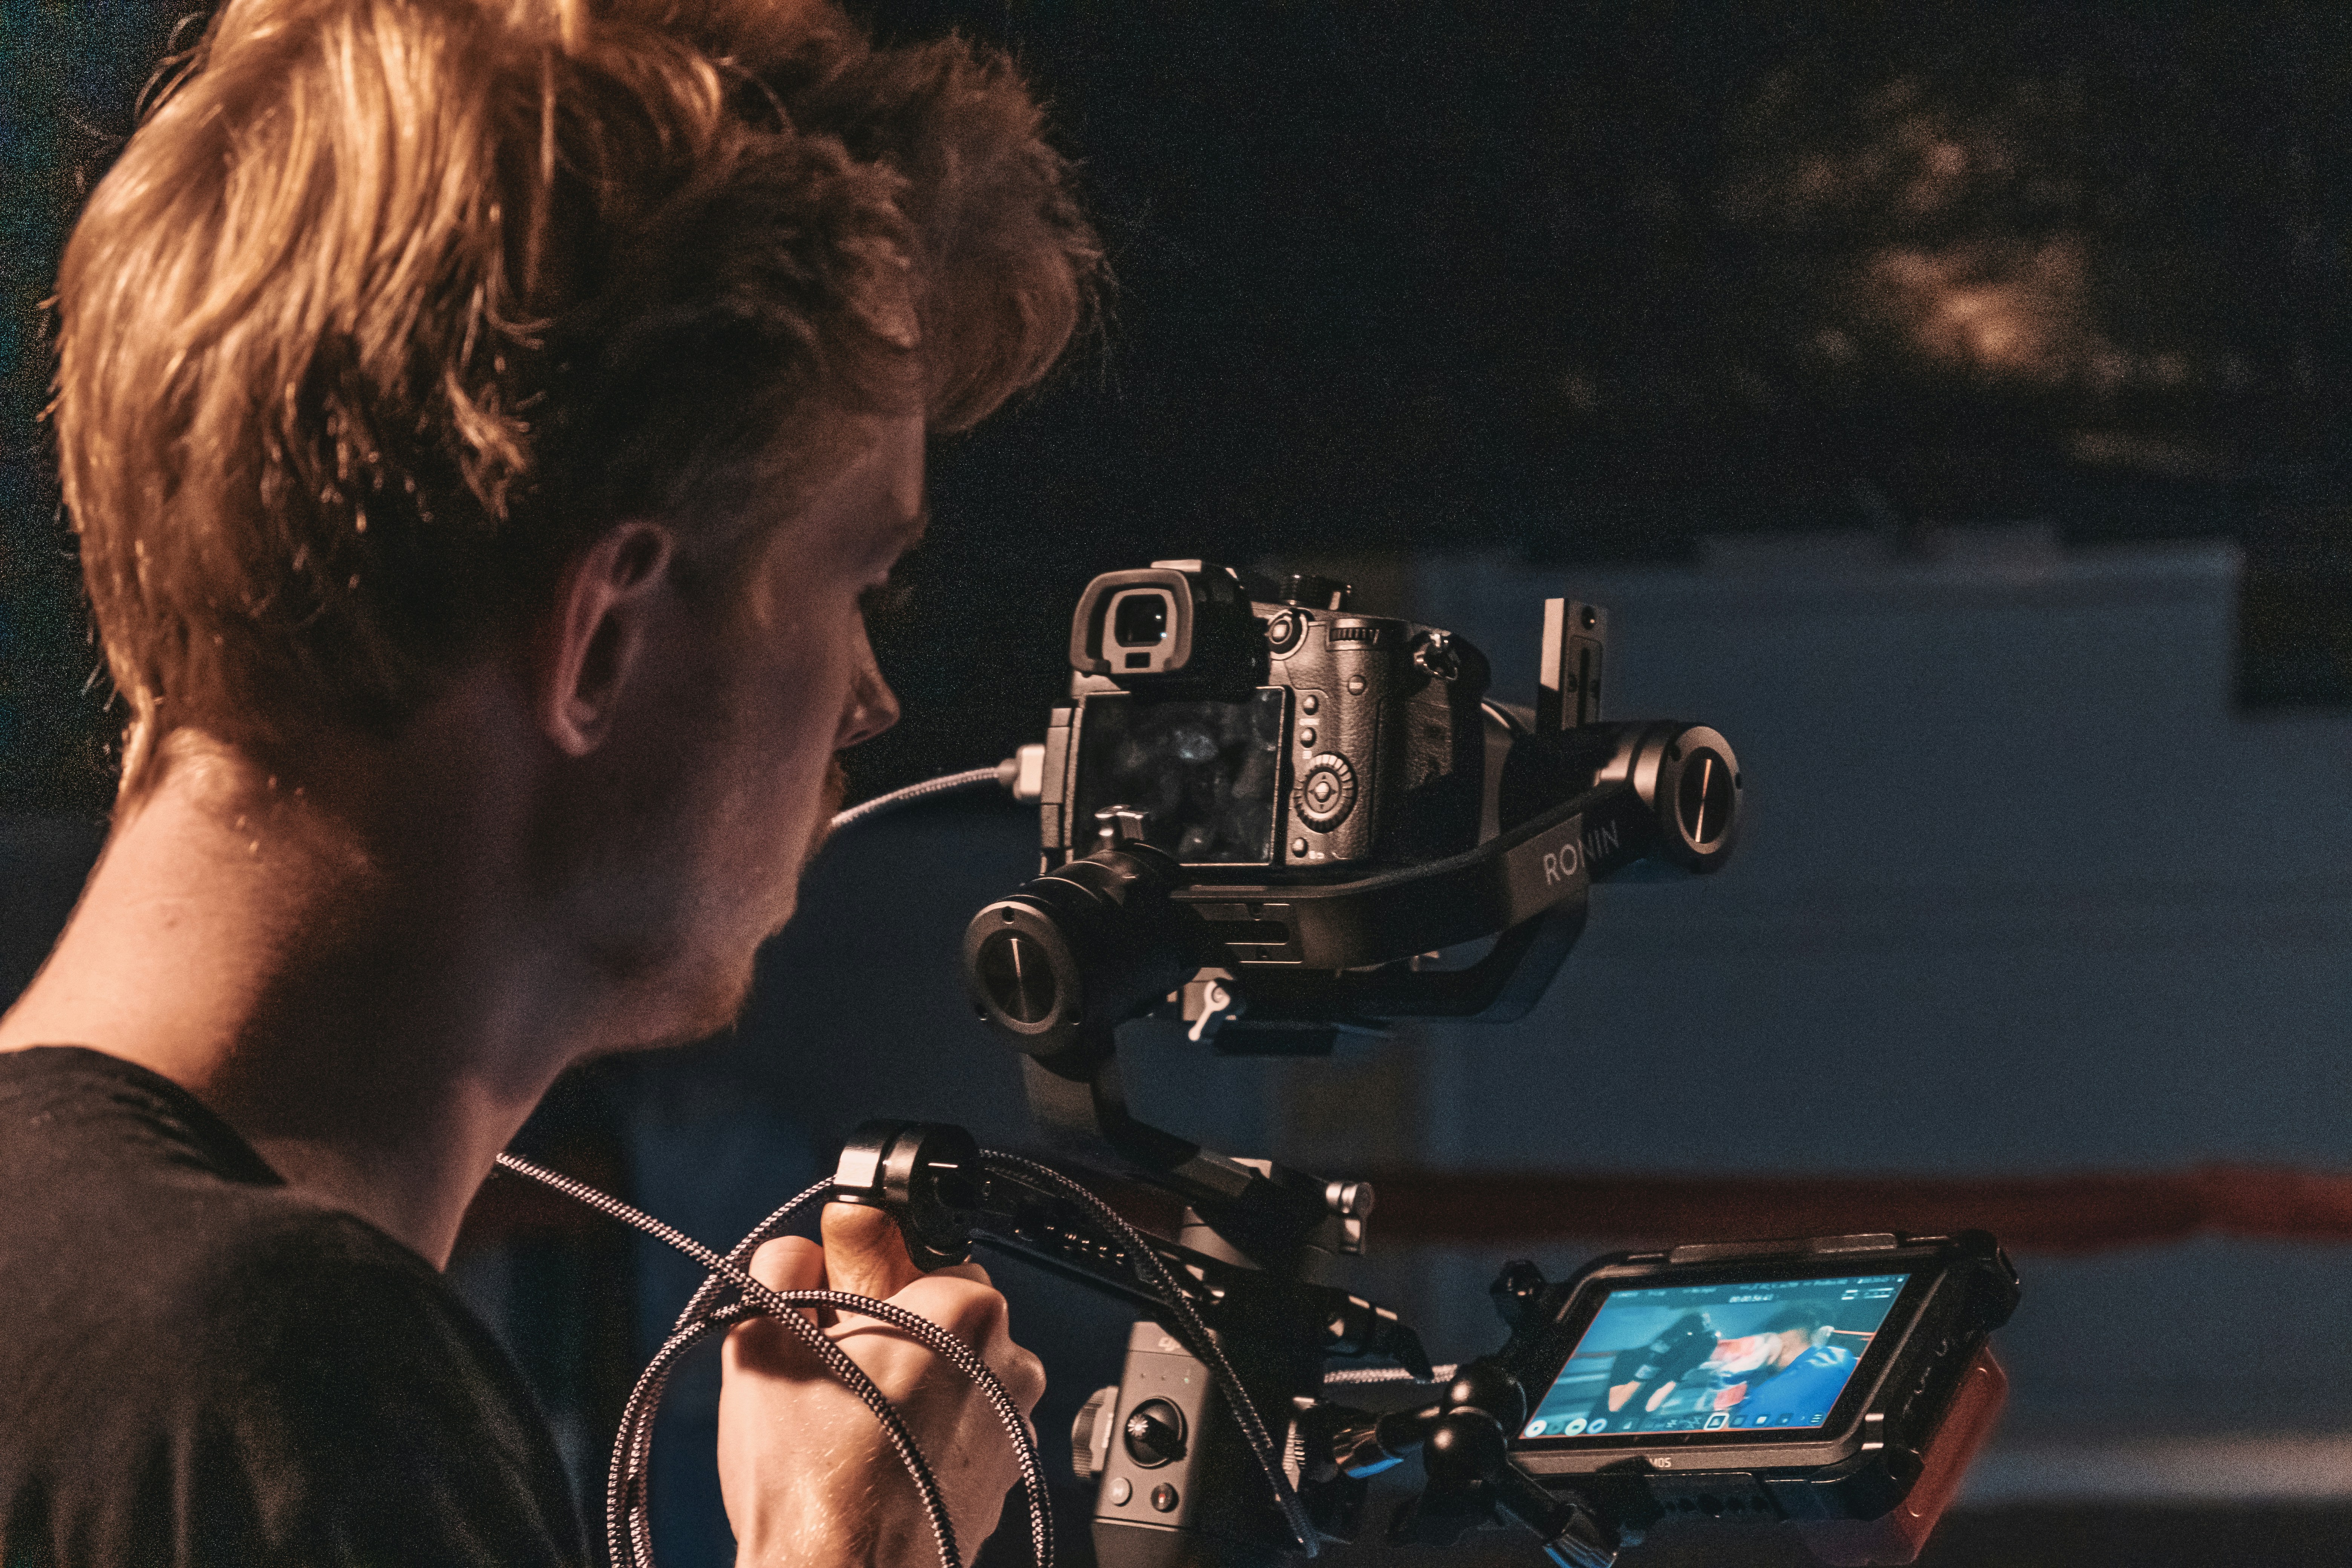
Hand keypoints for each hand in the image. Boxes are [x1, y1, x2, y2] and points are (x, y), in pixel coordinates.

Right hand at [718, 1203, 1046, 1567]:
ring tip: (850, 1424)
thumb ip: (784, 1268)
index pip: (926, 1256)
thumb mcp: (767, 1341)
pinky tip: (876, 1459)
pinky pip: (961, 1428)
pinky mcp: (1002, 1477)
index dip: (871, 1281)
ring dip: (909, 1386)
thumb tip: (799, 1251)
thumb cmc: (812, 1477)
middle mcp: (1008, 1363)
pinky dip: (924, 1434)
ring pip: (952, 1375)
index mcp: (965, 1311)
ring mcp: (1010, 1425)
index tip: (839, 1307)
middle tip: (835, 1369)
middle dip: (892, 1332)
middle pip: (944, 1317)